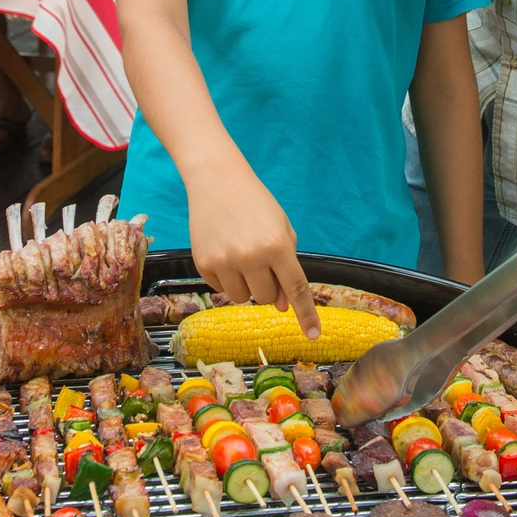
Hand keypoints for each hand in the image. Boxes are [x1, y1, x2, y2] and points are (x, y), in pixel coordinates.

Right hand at [185, 167, 321, 338]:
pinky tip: (224, 252)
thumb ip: (287, 268)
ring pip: (243, 298)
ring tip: (241, 257)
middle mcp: (251, 257)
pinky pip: (221, 289)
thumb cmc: (256, 203)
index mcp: (277, 245)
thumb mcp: (282, 230)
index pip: (296, 289)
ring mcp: (224, 262)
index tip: (313, 335)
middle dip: (269, 287)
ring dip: (247, 286)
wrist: (216, 180)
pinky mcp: (203, 264)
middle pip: (267, 298)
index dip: (306, 315)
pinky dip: (226, 279)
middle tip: (261, 262)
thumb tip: (283, 306)